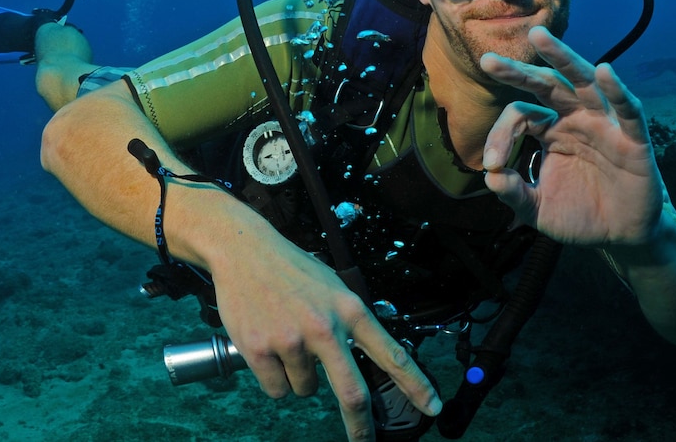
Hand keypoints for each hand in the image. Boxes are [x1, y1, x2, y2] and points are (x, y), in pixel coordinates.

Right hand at [209, 229, 441, 440]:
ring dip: (299, 378)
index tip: (431, 406)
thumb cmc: (291, 269)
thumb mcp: (333, 287)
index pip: (391, 353)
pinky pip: (276, 389)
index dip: (415, 384)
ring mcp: (291, 340)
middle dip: (360, 426)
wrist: (243, 251)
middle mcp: (325, 327)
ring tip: (285, 339)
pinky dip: (273, 378)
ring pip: (306, 389)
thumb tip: (363, 362)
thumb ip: (349, 322)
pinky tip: (267, 346)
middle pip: (352, 393)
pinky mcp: (259, 350)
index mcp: (349, 309)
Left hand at [480, 26, 664, 246]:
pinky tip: (604, 71)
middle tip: (487, 61)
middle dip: (518, 71)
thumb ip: (514, 194)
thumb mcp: (538, 210)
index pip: (521, 115)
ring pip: (583, 83)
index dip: (501, 135)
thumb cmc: (580, 215)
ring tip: (539, 37)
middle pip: (546, 84)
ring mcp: (604, 125)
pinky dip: (617, 90)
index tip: (492, 164)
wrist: (621, 235)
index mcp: (551, 130)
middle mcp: (575, 119)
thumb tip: (490, 177)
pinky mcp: (633, 141)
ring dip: (562, 58)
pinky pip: (627, 110)